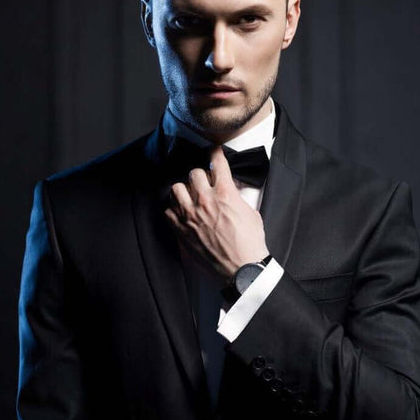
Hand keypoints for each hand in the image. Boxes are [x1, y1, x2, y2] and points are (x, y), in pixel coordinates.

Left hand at [164, 146, 268, 283]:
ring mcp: (191, 215)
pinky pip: (168, 211)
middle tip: (204, 182)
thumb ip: (238, 197)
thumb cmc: (249, 243)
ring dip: (183, 190)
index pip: (217, 162)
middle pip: (194, 173)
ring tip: (189, 196)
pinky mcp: (182, 230)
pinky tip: (182, 213)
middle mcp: (206, 201)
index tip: (213, 151)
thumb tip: (231, 190)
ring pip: (176, 188)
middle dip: (200, 176)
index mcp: (226, 194)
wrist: (241, 268)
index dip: (215, 153)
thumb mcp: (251, 212)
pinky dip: (174, 210)